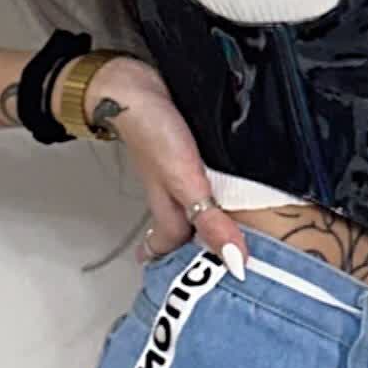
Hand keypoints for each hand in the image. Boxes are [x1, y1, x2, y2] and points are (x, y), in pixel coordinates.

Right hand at [82, 56, 248, 278]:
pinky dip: (218, 183)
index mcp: (171, 210)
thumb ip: (210, 221)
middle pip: (187, 227)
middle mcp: (176, 194)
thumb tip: (235, 263)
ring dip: (214, 213)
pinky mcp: (192, 148)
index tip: (210, 284)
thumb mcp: (185, 182)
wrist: (132, 83)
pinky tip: (230, 180)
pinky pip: (206, 175)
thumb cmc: (152, 131)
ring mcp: (181, 170)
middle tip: (224, 259)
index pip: (177, 249)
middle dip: (202, 243)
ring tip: (235, 226)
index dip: (189, 267)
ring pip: (198, 202)